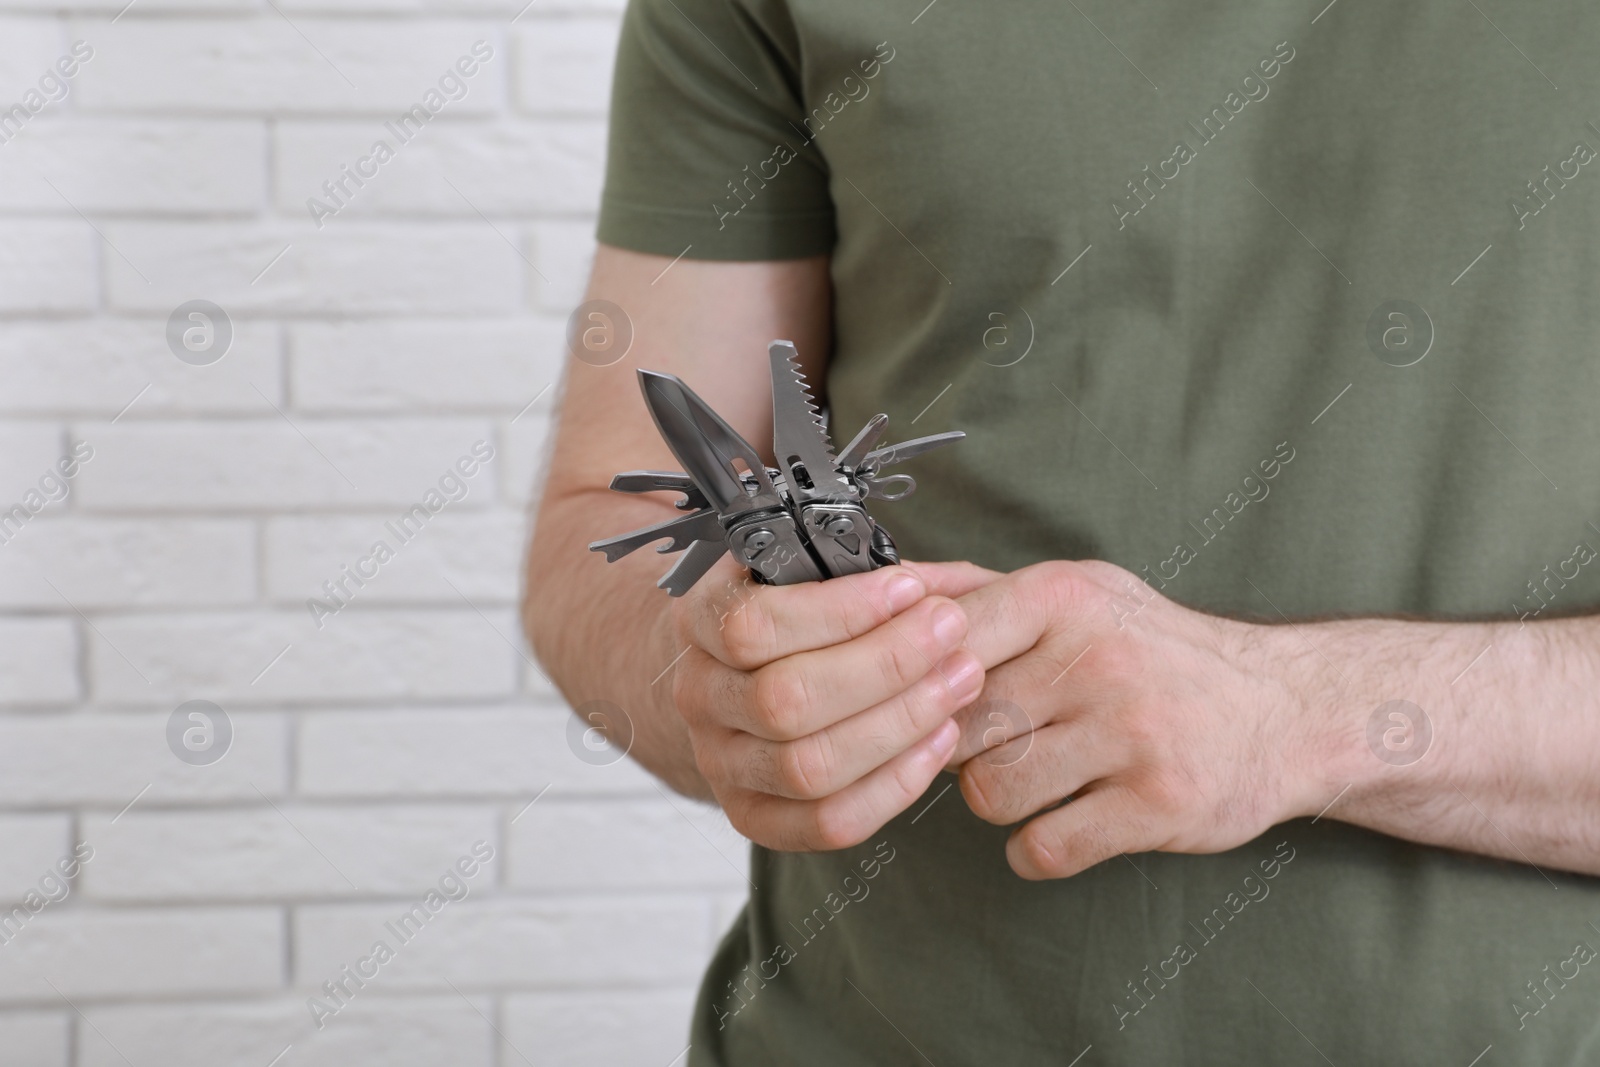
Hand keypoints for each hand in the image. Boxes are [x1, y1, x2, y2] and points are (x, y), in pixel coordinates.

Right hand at [670, 558, 997, 850]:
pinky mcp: (754, 816)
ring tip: (961, 679)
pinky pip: (827, 821)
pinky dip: (895, 784)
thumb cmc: (791, 611)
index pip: (753, 627)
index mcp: (700, 623)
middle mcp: (701, 697)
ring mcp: (722, 763)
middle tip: (951, 631)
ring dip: (901, 722)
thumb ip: (859, 569)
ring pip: (808, 767)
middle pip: (785, 702)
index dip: (839, 611)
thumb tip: (927, 589)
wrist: (737, 673)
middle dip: (885, 665)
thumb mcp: (806, 568)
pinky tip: (941, 737)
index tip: (910, 588)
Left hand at [946, 560, 1331, 878]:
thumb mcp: (1077, 592)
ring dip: (998, 799)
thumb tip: (880, 585)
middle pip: (956, 725)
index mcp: (1065, 598)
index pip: (942, 639)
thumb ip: (977, 590)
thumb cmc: (1155, 650)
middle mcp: (1097, 659)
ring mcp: (1131, 733)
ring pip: (989, 792)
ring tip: (1036, 779)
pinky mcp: (1158, 804)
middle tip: (993, 744)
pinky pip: (1043, 847)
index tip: (929, 698)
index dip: (918, 683)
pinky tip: (1060, 824)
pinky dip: (1036, 850)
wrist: (1286, 709)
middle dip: (958, 747)